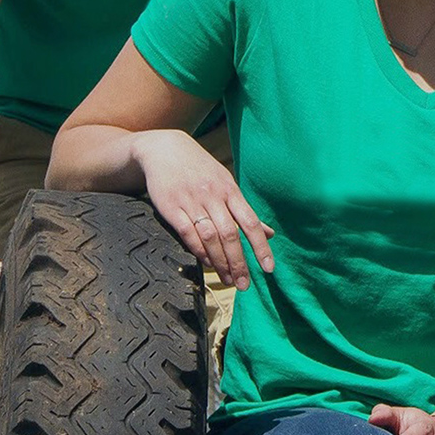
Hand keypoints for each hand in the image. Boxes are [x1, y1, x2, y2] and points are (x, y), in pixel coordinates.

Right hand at [132, 130, 273, 289]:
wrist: (164, 149)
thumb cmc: (200, 171)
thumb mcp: (226, 184)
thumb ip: (245, 212)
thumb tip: (270, 234)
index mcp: (230, 191)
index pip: (250, 223)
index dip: (260, 247)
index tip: (268, 269)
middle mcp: (214, 196)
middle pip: (231, 234)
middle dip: (239, 262)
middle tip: (243, 285)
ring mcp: (192, 201)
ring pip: (211, 236)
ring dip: (220, 261)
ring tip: (227, 280)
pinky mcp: (170, 206)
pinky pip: (187, 232)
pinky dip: (198, 249)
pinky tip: (206, 263)